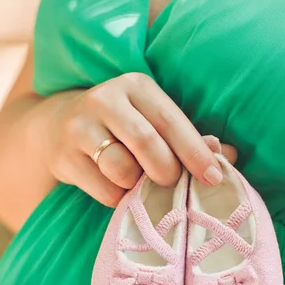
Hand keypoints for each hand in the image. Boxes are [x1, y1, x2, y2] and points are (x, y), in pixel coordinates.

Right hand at [33, 73, 236, 205]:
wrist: (56, 127)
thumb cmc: (123, 129)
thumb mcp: (154, 123)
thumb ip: (190, 139)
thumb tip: (228, 154)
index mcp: (137, 86)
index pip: (171, 121)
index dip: (195, 153)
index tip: (214, 178)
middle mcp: (106, 99)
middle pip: (147, 144)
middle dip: (166, 172)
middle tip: (170, 183)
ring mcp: (80, 126)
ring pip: (122, 169)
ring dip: (137, 186)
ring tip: (137, 182)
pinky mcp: (64, 156)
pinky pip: (104, 190)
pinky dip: (118, 198)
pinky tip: (116, 187)